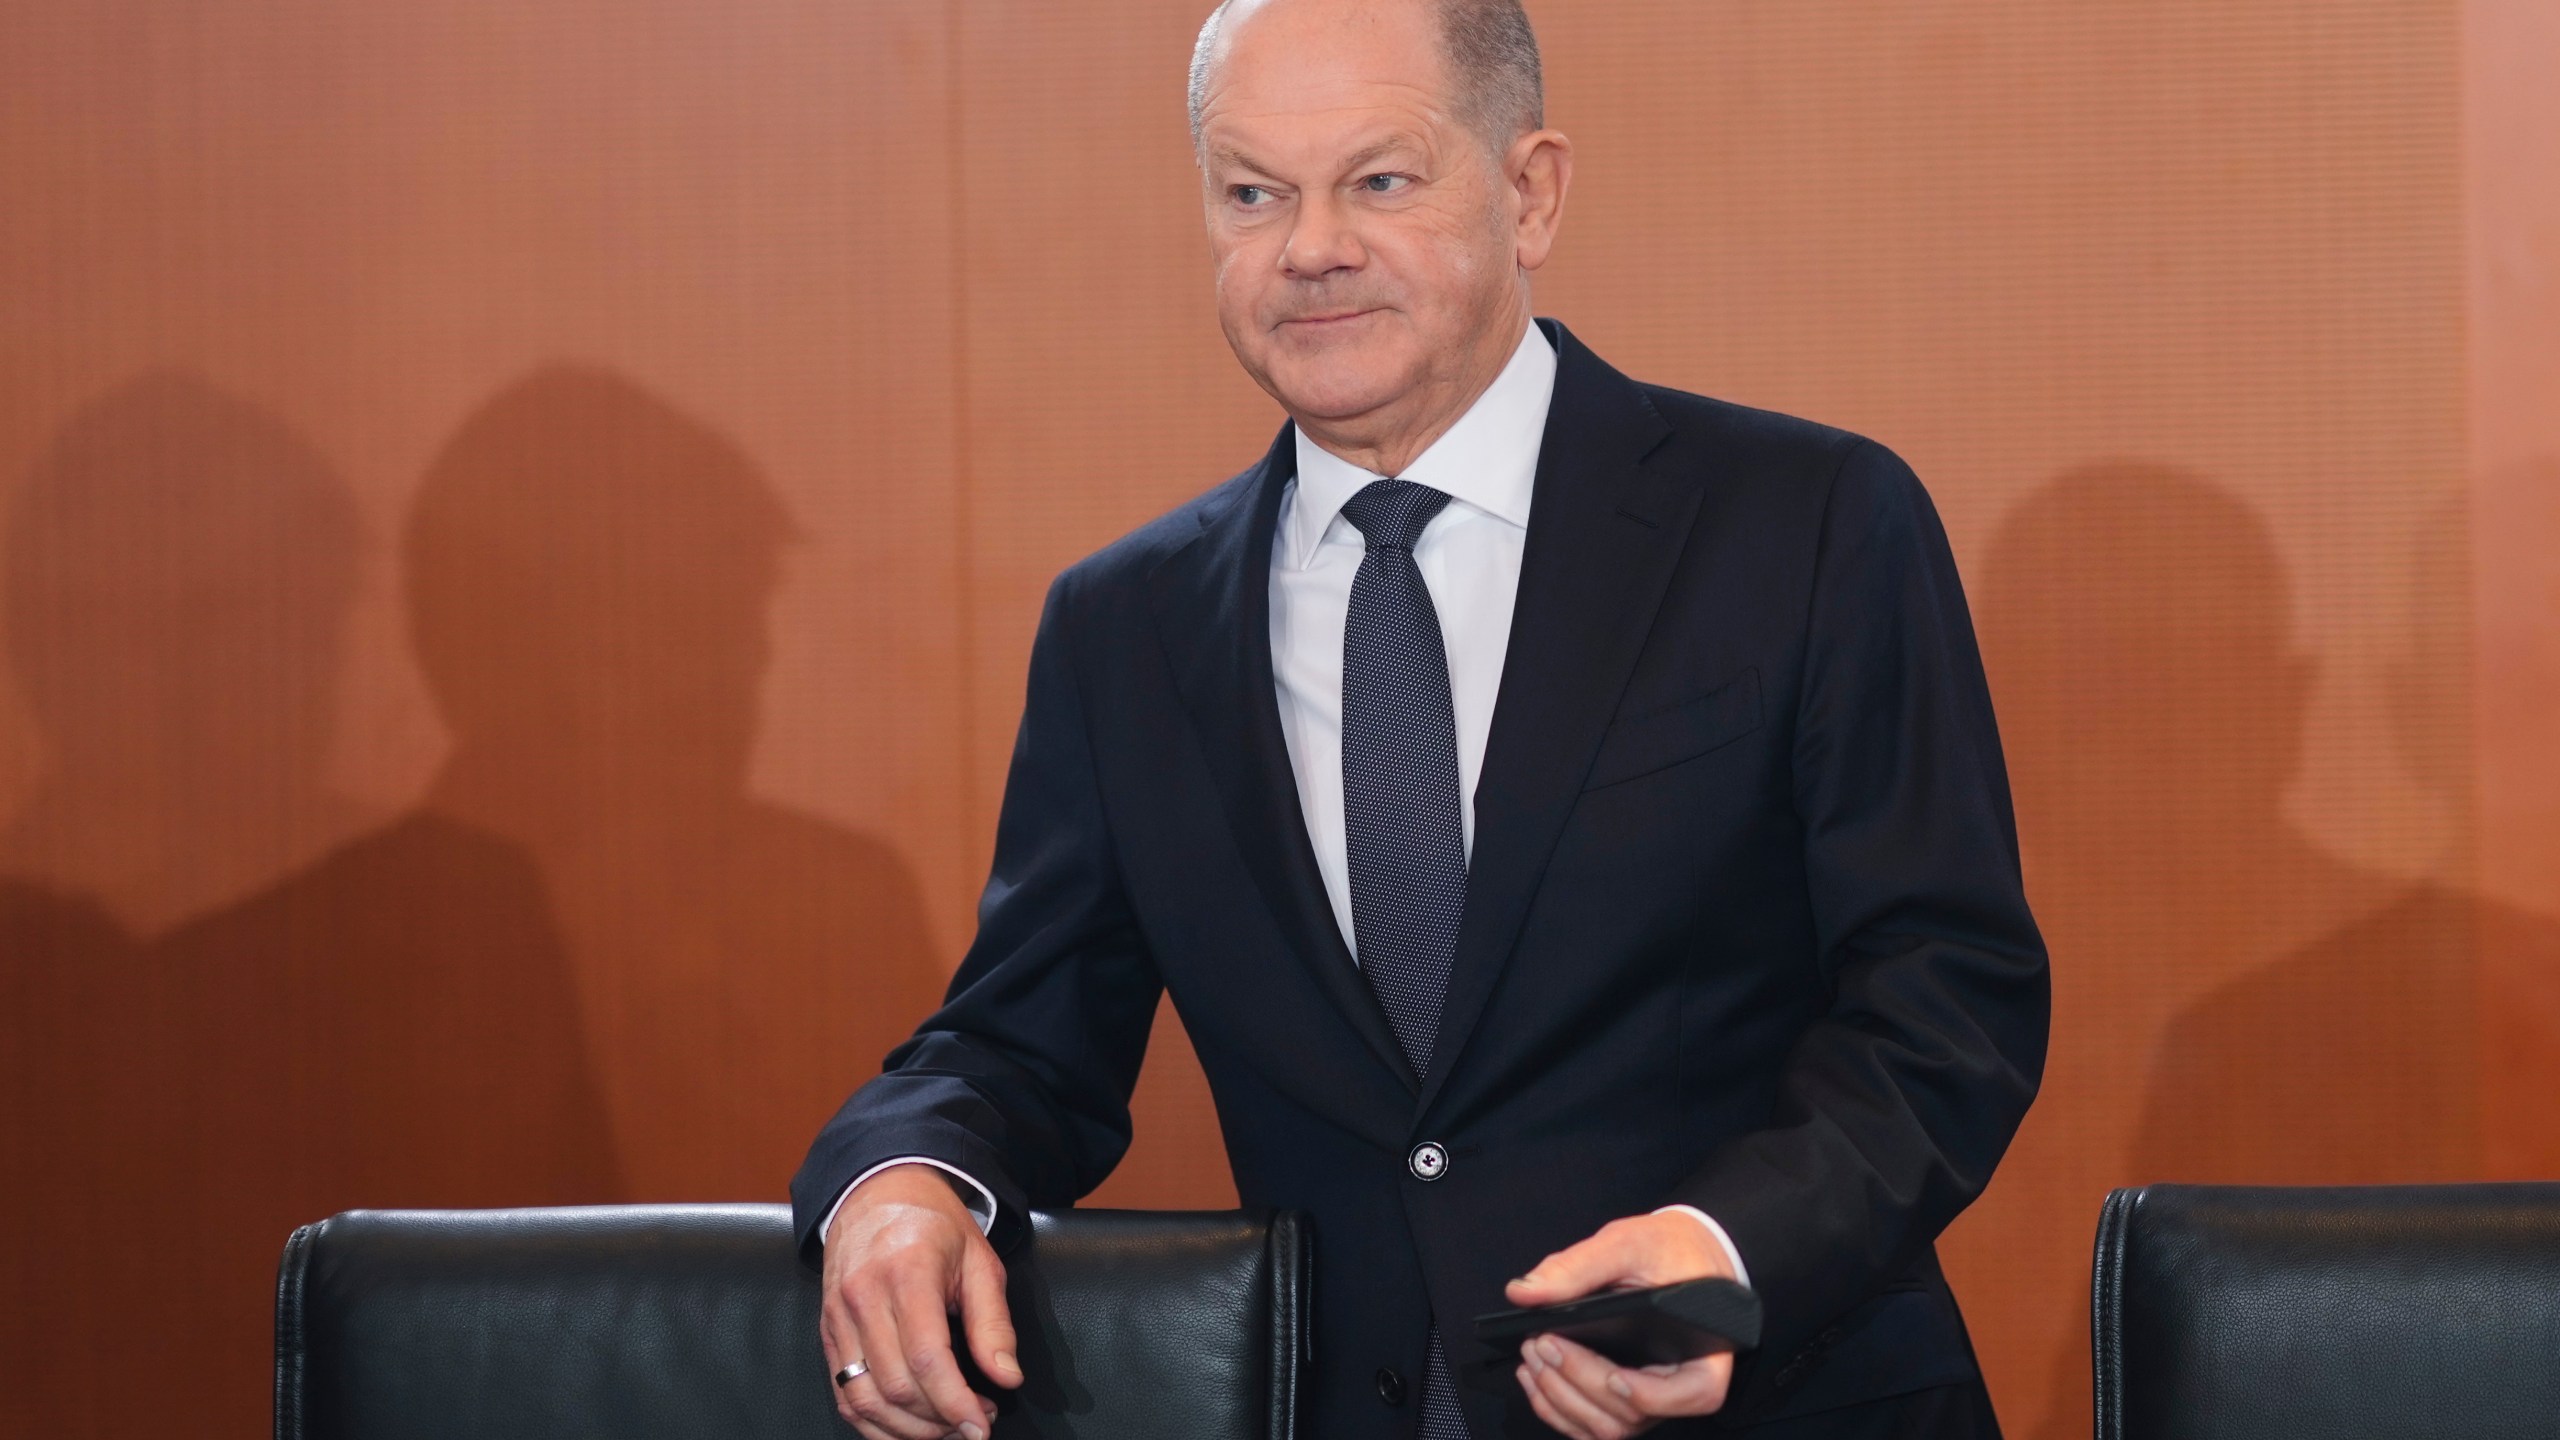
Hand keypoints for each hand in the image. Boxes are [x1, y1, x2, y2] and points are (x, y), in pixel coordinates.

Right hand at [820, 1165, 1022, 1439]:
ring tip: (946, 1429)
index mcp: (907, 1273)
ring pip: (865, 1400)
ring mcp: (838, 1317)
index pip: (928, 1359)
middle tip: (974, 1423)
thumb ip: (994, 1323)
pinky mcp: (827, 1332)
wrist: (877, 1192)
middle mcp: (864, 1297)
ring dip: (908, 1430)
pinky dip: (875, 1423)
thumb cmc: (934, 1225)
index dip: (956, 1404)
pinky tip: (908, 1426)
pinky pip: (844, 1394)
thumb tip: (1007, 1377)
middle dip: (940, 1421)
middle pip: (897, 1387)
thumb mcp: (980, 1261)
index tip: (983, 1426)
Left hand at [1501, 1213, 1738, 1439]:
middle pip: (1633, 1415)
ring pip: (1607, 1427)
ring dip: (1560, 1399)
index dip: (1651, 1395)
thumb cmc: (1667, 1250)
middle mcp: (1681, 1386)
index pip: (1696, 1393)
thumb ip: (1580, 1265)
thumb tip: (1524, 1292)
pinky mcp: (1624, 1401)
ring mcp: (1651, 1399)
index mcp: (1706, 1349)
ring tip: (1532, 1355)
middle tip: (1541, 1342)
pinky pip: (1591, 1425)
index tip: (1613, 1374)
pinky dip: (1556, 1409)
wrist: (1678, 1255)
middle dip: (1579, 1382)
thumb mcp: (1629, 1243)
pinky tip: (1534, 1375)